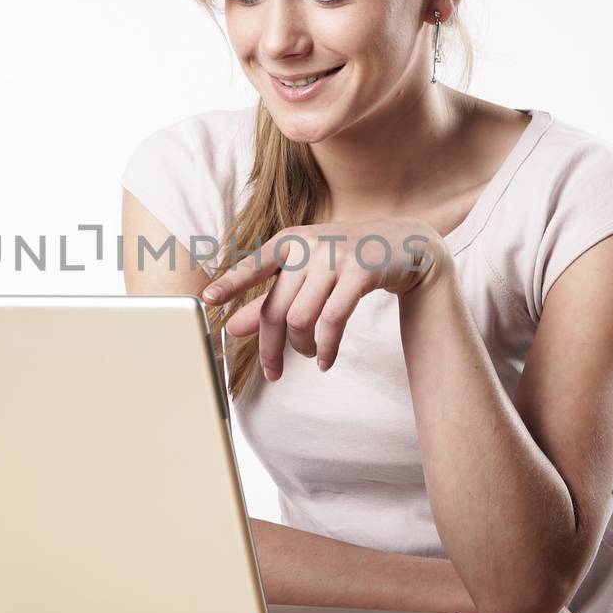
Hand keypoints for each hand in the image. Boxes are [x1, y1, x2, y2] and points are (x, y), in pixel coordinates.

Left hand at [200, 217, 452, 379]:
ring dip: (302, 347)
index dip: (230, 283)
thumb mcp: (306, 273)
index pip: (252, 265)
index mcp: (289, 241)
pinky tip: (325, 360)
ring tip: (309, 356)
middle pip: (275, 308)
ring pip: (301, 317)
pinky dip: (327, 348)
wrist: (404, 244)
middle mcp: (308, 245)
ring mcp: (335, 257)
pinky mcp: (361, 272)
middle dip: (270, 347)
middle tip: (272, 371)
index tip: (208, 300)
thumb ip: (270, 297)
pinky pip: (334, 320)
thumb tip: (232, 327)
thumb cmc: (345, 260)